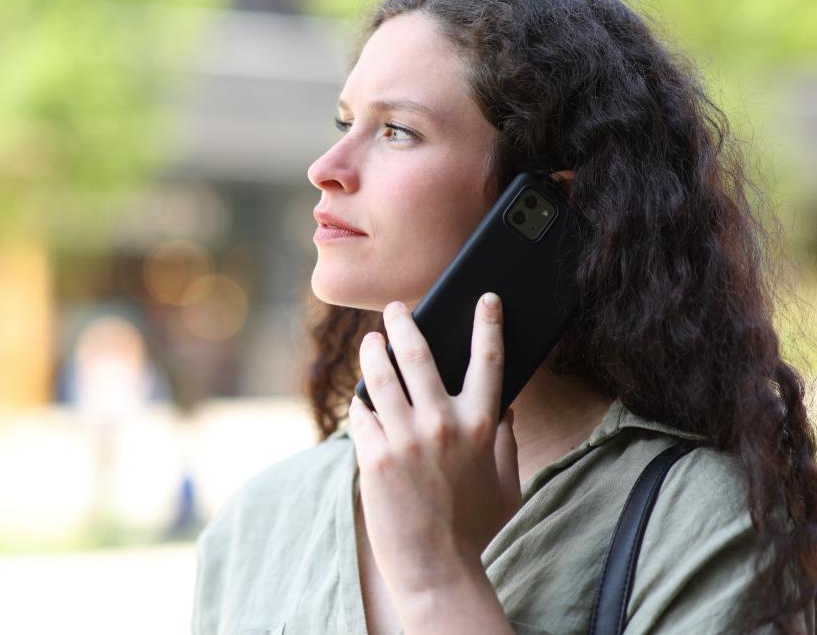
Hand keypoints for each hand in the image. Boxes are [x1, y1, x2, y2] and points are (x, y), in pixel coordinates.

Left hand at [348, 294, 520, 601]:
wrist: (435, 567)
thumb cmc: (473, 528)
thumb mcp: (505, 484)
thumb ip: (505, 442)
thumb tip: (505, 408)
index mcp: (481, 425)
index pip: (487, 360)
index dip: (487, 323)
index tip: (484, 298)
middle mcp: (443, 423)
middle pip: (419, 353)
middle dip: (405, 321)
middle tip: (396, 309)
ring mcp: (405, 437)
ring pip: (380, 375)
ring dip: (373, 351)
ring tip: (371, 342)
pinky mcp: (374, 454)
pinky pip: (361, 413)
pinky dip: (361, 405)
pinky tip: (361, 401)